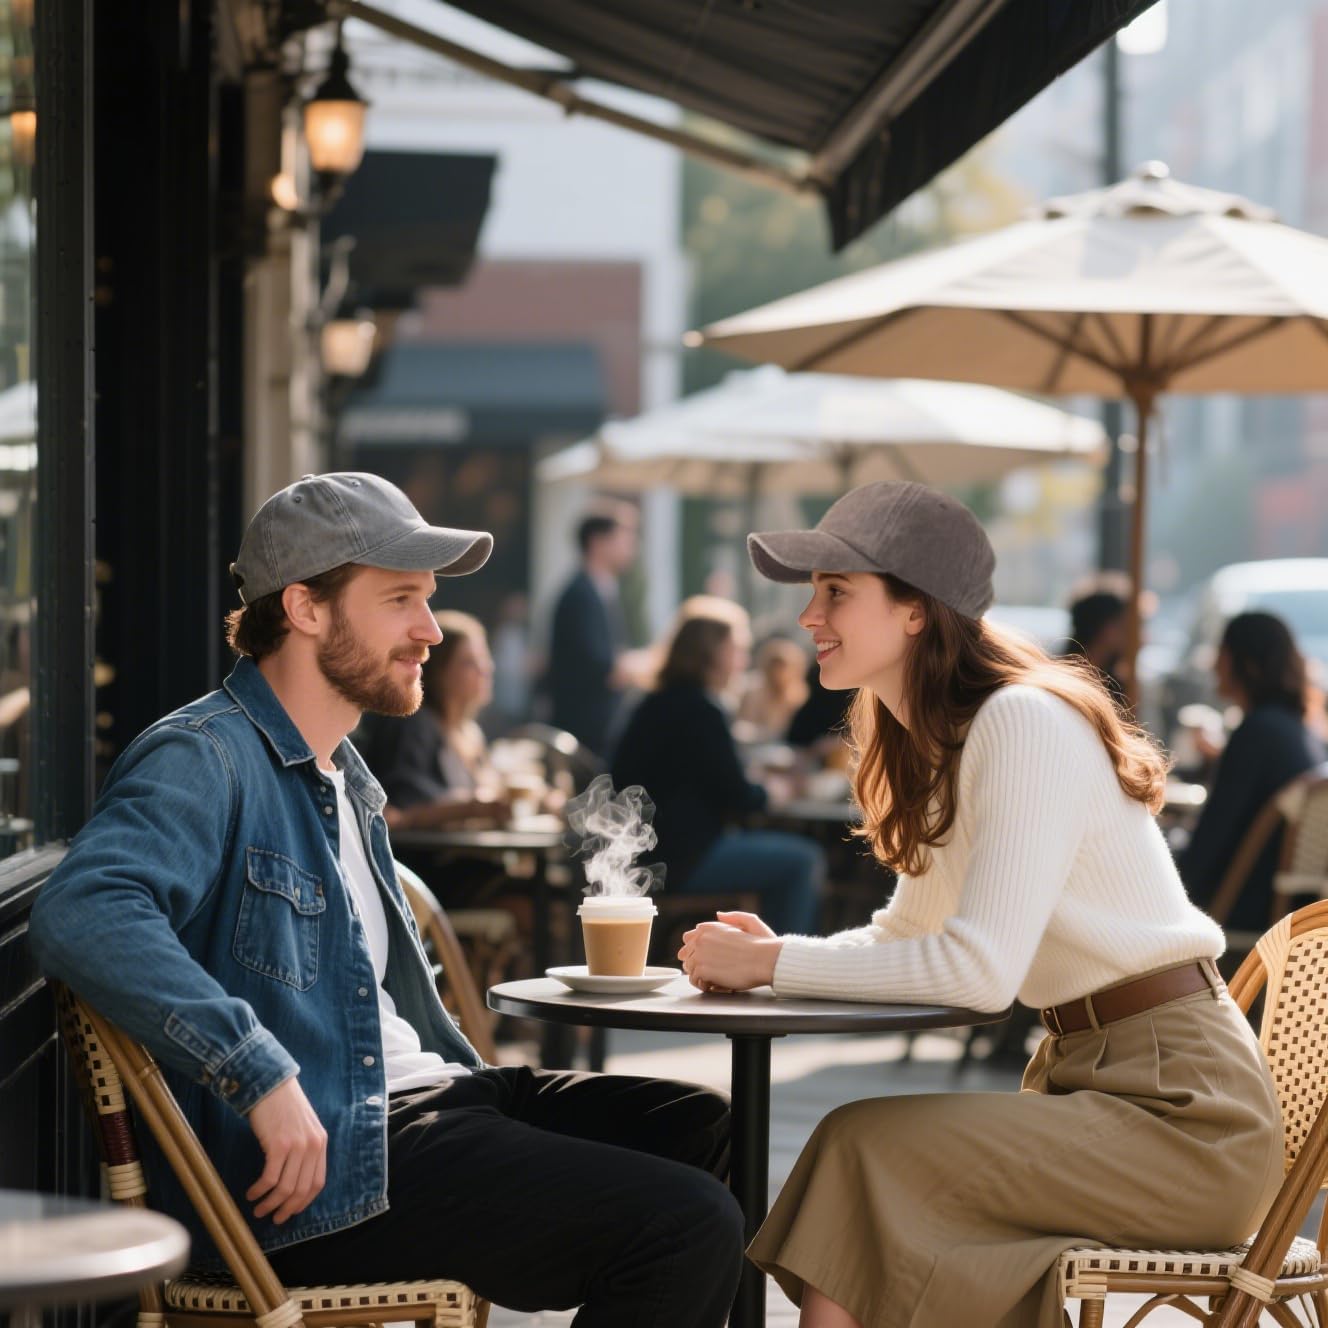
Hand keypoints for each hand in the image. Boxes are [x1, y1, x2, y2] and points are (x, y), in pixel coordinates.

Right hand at [246, 1077, 327, 1223]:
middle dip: (286, 1209)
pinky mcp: (279, 1145)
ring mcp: (297, 1146)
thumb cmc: (283, 1106)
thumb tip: (294, 1180)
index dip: (303, 1202)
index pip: (318, 1183)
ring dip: (270, 1203)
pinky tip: (251, 1193)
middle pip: (301, 1190)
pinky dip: (260, 1190)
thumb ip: (304, 1150)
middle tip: (273, 1218)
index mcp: (321, 1143)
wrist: (270, 1084)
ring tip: (258, 1209)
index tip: (290, 1212)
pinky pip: (270, 1178)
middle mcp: (313, 1146)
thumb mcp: (303, 1128)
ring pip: (285, 1188)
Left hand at [678, 913, 782, 992]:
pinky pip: (694, 980)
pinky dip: (703, 985)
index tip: (707, 959)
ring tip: (714, 980)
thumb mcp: (749, 922)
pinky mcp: (703, 969)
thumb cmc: (761, 944)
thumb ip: (732, 917)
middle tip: (712, 971)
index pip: (689, 940)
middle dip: (697, 963)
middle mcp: (701, 938)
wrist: (765, 959)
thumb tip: (718, 914)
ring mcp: (700, 954)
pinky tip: (715, 985)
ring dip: (700, 975)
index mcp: (709, 927)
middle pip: (687, 955)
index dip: (697, 951)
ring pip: (689, 968)